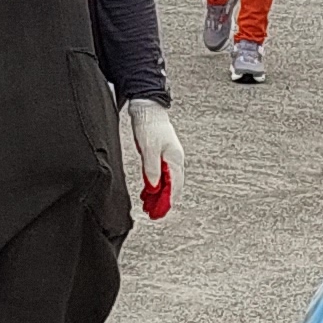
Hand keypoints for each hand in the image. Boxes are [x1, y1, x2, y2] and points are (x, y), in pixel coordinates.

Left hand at [122, 99, 181, 218]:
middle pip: (172, 187)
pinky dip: (155, 185)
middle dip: (162, 201)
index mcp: (175, 159)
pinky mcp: (161, 155)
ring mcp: (169, 157)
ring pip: (166, 182)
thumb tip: (155, 187)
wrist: (148, 108)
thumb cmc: (150, 126)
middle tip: (153, 214)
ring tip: (148, 206)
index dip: (166, 202)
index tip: (158, 214)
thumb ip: (152, 170)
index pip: (173, 187)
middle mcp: (175, 160)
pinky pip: (161, 175)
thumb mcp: (149, 149)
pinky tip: (148, 191)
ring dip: (158, 195)